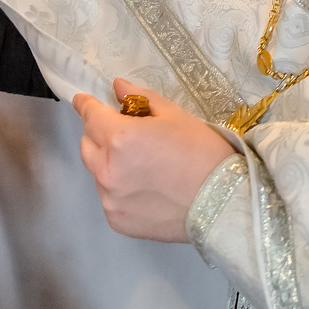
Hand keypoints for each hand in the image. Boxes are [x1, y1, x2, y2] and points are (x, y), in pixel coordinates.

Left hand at [70, 79, 232, 242]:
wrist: (224, 202)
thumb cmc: (203, 152)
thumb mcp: (174, 115)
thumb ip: (140, 99)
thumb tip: (118, 87)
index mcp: (119, 138)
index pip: (90, 116)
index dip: (86, 105)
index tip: (83, 101)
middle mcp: (107, 169)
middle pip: (87, 144)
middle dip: (100, 135)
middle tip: (126, 136)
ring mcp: (110, 198)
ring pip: (97, 173)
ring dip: (109, 164)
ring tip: (142, 168)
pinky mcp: (117, 220)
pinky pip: (109, 198)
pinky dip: (119, 191)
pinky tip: (146, 190)